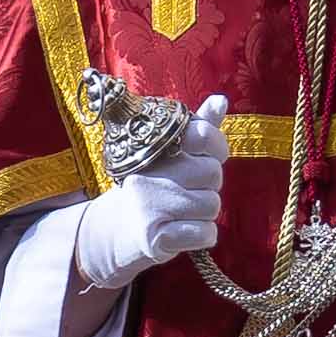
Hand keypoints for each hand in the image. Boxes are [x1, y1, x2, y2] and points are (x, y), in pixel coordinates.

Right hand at [70, 95, 229, 291]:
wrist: (114, 232)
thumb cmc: (153, 189)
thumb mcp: (170, 157)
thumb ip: (197, 129)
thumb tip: (221, 99)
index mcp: (153, 150)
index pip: (201, 135)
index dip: (216, 147)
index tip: (208, 157)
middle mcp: (149, 174)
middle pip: (213, 173)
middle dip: (208, 187)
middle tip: (187, 193)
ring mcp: (150, 206)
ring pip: (212, 205)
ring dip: (205, 214)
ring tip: (182, 214)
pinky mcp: (156, 237)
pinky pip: (205, 233)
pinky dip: (203, 236)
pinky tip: (184, 233)